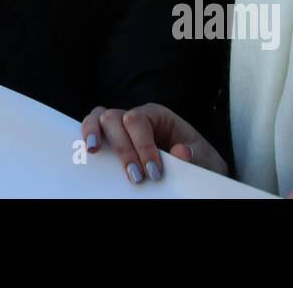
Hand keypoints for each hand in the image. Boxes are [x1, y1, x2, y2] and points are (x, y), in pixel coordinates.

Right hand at [81, 103, 227, 184]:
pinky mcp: (110, 139)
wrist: (194, 169)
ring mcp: (121, 126)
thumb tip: (180, 152)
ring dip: (94, 132)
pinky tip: (88, 150)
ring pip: (100, 117)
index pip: (141, 120)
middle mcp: (136, 116)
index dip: (143, 146)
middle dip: (124, 149)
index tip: (153, 173)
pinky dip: (86, 134)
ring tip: (94, 152)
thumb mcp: (206, 160)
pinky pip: (92, 127)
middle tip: (136, 177)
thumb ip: (197, 157)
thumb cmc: (199, 161)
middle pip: (117, 118)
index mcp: (158, 116)